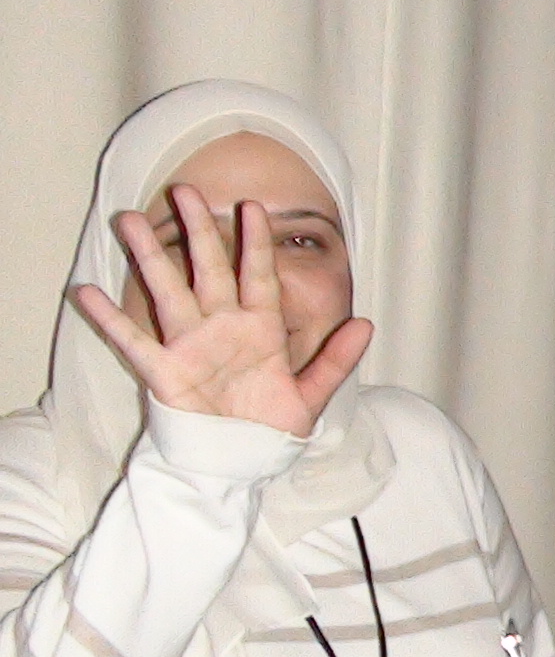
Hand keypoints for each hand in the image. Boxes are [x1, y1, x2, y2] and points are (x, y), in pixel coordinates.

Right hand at [71, 188, 370, 438]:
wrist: (237, 467)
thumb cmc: (271, 429)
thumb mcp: (311, 397)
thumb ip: (336, 360)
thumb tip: (366, 324)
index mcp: (260, 329)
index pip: (258, 275)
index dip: (255, 241)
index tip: (252, 205)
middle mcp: (223, 328)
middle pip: (210, 269)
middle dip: (199, 230)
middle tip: (185, 189)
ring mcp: (190, 346)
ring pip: (168, 290)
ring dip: (150, 257)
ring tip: (129, 219)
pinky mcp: (164, 372)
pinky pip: (132, 341)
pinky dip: (109, 319)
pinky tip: (86, 291)